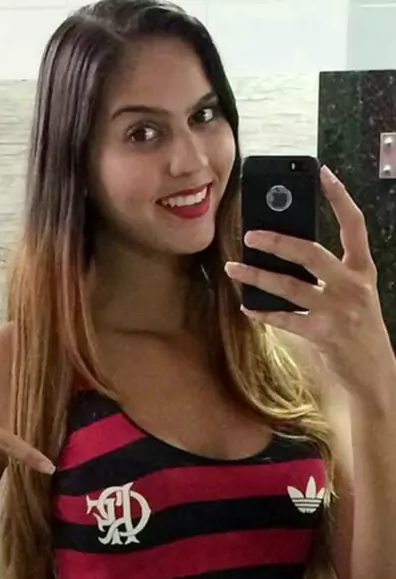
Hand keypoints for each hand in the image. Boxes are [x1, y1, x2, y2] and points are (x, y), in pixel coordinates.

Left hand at [225, 165, 395, 401]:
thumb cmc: (359, 330)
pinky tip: (248, 307)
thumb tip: (289, 254)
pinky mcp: (324, 334)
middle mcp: (352, 286)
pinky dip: (263, 313)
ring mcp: (338, 310)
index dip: (340, 197)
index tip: (322, 173)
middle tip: (251, 234)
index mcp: (363, 271)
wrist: (375, 374)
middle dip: (278, 242)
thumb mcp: (355, 296)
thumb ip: (330, 275)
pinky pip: (285, 319)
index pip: (355, 225)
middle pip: (312, 253)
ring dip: (257, 277)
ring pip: (291, 286)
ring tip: (233, 267)